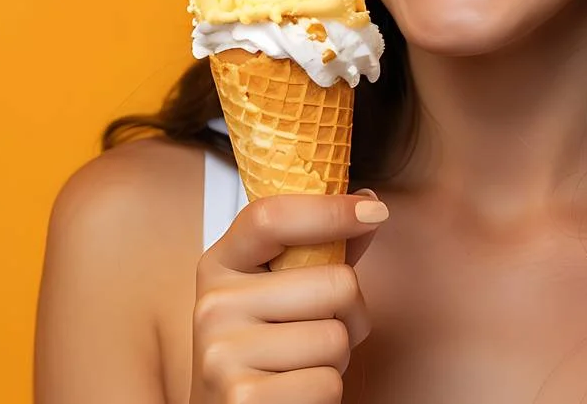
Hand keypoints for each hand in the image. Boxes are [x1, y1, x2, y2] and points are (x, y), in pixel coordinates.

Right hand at [189, 190, 386, 403]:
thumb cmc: (261, 354)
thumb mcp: (276, 295)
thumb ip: (319, 252)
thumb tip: (368, 202)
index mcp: (219, 267)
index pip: (270, 217)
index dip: (329, 209)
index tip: (373, 212)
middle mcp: (212, 305)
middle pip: (335, 283)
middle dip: (348, 315)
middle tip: (317, 334)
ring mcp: (222, 353)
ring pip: (336, 338)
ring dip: (336, 360)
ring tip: (301, 367)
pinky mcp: (243, 398)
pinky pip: (327, 383)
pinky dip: (325, 394)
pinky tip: (294, 394)